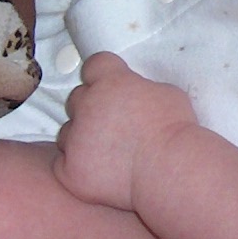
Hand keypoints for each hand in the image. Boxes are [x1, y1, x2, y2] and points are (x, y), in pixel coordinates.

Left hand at [55, 52, 198, 211]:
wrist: (169, 169)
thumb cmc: (174, 132)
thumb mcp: (165, 92)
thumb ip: (139, 88)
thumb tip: (134, 93)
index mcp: (110, 80)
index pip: (94, 65)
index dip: (103, 76)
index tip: (110, 85)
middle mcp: (87, 104)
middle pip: (77, 98)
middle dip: (91, 109)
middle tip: (113, 125)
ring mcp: (75, 137)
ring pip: (68, 132)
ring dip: (81, 139)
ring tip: (108, 152)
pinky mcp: (70, 168)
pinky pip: (63, 164)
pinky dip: (77, 168)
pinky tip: (100, 173)